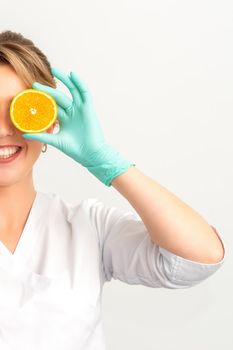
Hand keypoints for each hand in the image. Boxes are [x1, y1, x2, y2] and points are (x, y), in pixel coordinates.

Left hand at [22, 67, 134, 185]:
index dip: (43, 98)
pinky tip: (73, 74)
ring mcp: (81, 109)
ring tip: (55, 70)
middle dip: (48, 88)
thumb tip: (25, 135)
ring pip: (72, 90)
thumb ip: (42, 136)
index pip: (53, 105)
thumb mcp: (55, 141)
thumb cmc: (76, 149)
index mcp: (65, 119)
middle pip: (60, 96)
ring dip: (65, 80)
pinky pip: (85, 93)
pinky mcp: (89, 108)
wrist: (90, 154)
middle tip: (36, 83)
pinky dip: (80, 83)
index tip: (31, 93)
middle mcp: (73, 112)